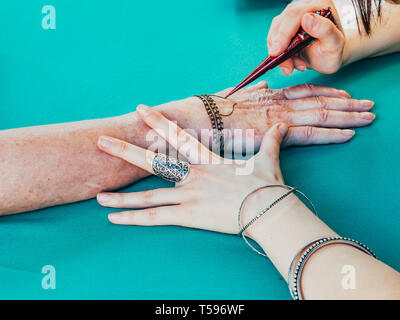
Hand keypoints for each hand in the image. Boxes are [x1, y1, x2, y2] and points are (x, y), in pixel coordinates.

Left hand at [97, 105, 295, 235]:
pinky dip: (134, 220)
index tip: (140, 108)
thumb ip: (271, 141)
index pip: (177, 136)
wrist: (272, 210)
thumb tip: (282, 127)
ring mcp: (189, 196)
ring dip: (121, 196)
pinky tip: (114, 221)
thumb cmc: (269, 186)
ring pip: (148, 195)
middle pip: (152, 161)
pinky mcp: (189, 216)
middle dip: (125, 151)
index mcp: (208, 160)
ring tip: (98, 195)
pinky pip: (156, 218)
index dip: (157, 121)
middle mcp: (193, 175)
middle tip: (102, 141)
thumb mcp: (269, 159)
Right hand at [163, 81, 374, 150]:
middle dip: (345, 103)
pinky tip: (348, 134)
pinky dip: (329, 134)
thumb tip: (263, 87)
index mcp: (264, 97)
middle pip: (317, 101)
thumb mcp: (225, 98)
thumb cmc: (202, 114)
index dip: (326, 92)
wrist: (187, 121)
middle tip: (369, 105)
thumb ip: (246, 93)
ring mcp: (274, 117)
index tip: (344, 96)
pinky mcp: (271, 134)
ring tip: (369, 116)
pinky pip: (307, 134)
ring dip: (346, 115)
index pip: (302, 92)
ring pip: (318, 114)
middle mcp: (273, 104)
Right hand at [266, 0, 345, 74]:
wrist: (327, 57)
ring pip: (274, 33)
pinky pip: (273, 41)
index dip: (284, 33)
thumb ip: (325, 30)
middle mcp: (303, 8)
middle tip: (287, 67)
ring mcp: (291, 18)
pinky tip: (291, 63)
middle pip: (281, 23)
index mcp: (319, 6)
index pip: (294, 15)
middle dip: (279, 47)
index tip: (277, 52)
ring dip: (280, 54)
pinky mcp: (284, 28)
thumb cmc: (333, 51)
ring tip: (296, 65)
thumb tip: (307, 19)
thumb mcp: (335, 44)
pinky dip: (279, 56)